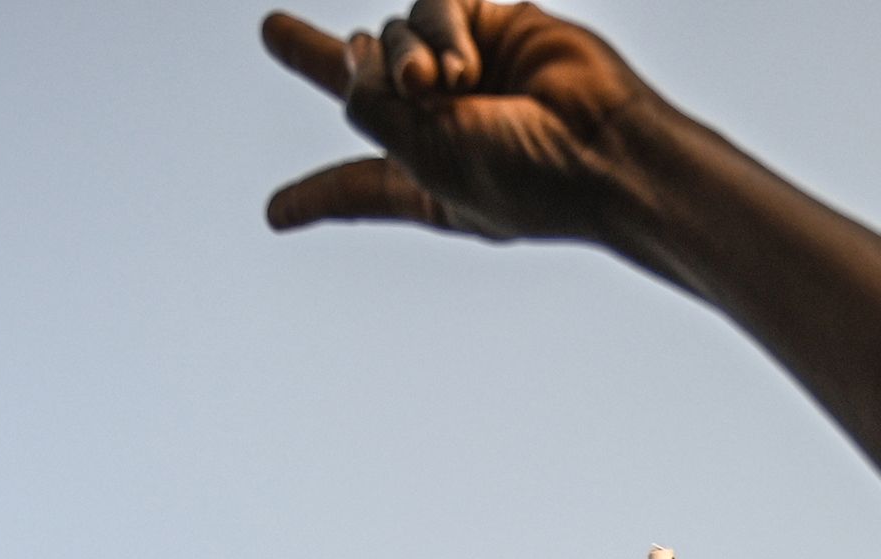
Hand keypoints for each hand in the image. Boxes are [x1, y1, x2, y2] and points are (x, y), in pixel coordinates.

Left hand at [261, 1, 662, 247]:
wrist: (604, 148)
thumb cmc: (524, 177)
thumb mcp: (422, 159)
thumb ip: (370, 105)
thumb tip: (358, 43)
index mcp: (423, 181)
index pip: (356, 186)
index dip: (315, 198)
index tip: (276, 215)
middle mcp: (439, 124)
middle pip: (357, 77)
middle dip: (318, 55)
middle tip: (313, 47)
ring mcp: (467, 72)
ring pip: (393, 34)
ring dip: (406, 54)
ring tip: (446, 82)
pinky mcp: (494, 24)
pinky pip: (437, 3)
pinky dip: (442, 25)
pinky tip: (467, 60)